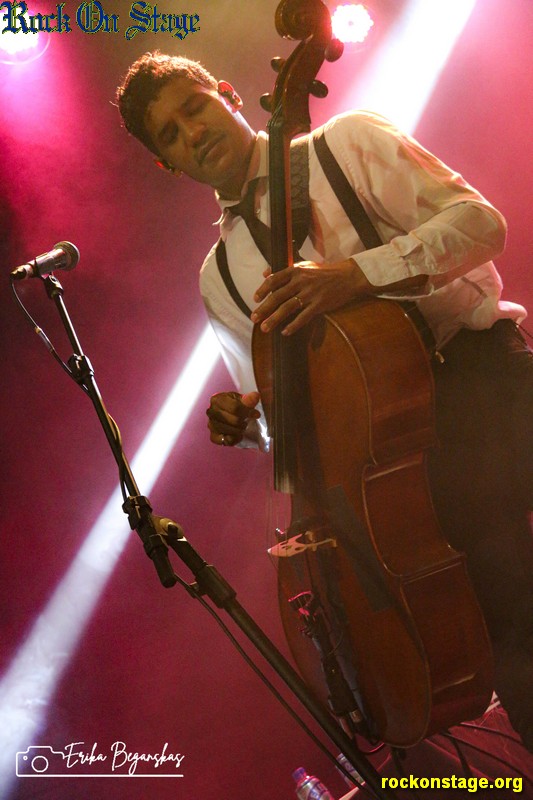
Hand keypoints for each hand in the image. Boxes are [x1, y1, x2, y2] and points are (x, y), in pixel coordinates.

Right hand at [206, 391, 260, 445]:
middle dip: (244, 422)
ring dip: (240, 430)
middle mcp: (211, 412)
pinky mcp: (213, 437)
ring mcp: (211, 425)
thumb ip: (249, 399)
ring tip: (242, 427)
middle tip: (247, 421)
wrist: (233, 416)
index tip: (256, 414)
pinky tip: (238, 435)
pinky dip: (235, 439)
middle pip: (234, 420)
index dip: (248, 412)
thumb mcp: (244, 400)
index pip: (235, 408)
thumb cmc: (238, 406)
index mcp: (217, 399)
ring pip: (230, 431)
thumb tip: (256, 396)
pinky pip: (226, 441)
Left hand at [250, 259, 371, 334]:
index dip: (263, 289)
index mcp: (296, 270)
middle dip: (264, 308)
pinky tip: (285, 332)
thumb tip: (265, 273)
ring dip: (274, 319)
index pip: (274, 279)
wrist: (348, 277)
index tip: (255, 299)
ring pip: (288, 308)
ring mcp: (311, 293)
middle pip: (278, 296)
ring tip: (264, 328)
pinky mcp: (320, 304)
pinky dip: (294, 325)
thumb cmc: (324, 272)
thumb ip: (284, 270)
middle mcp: (302, 281)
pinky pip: (304, 317)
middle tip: (253, 318)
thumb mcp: (304, 265)